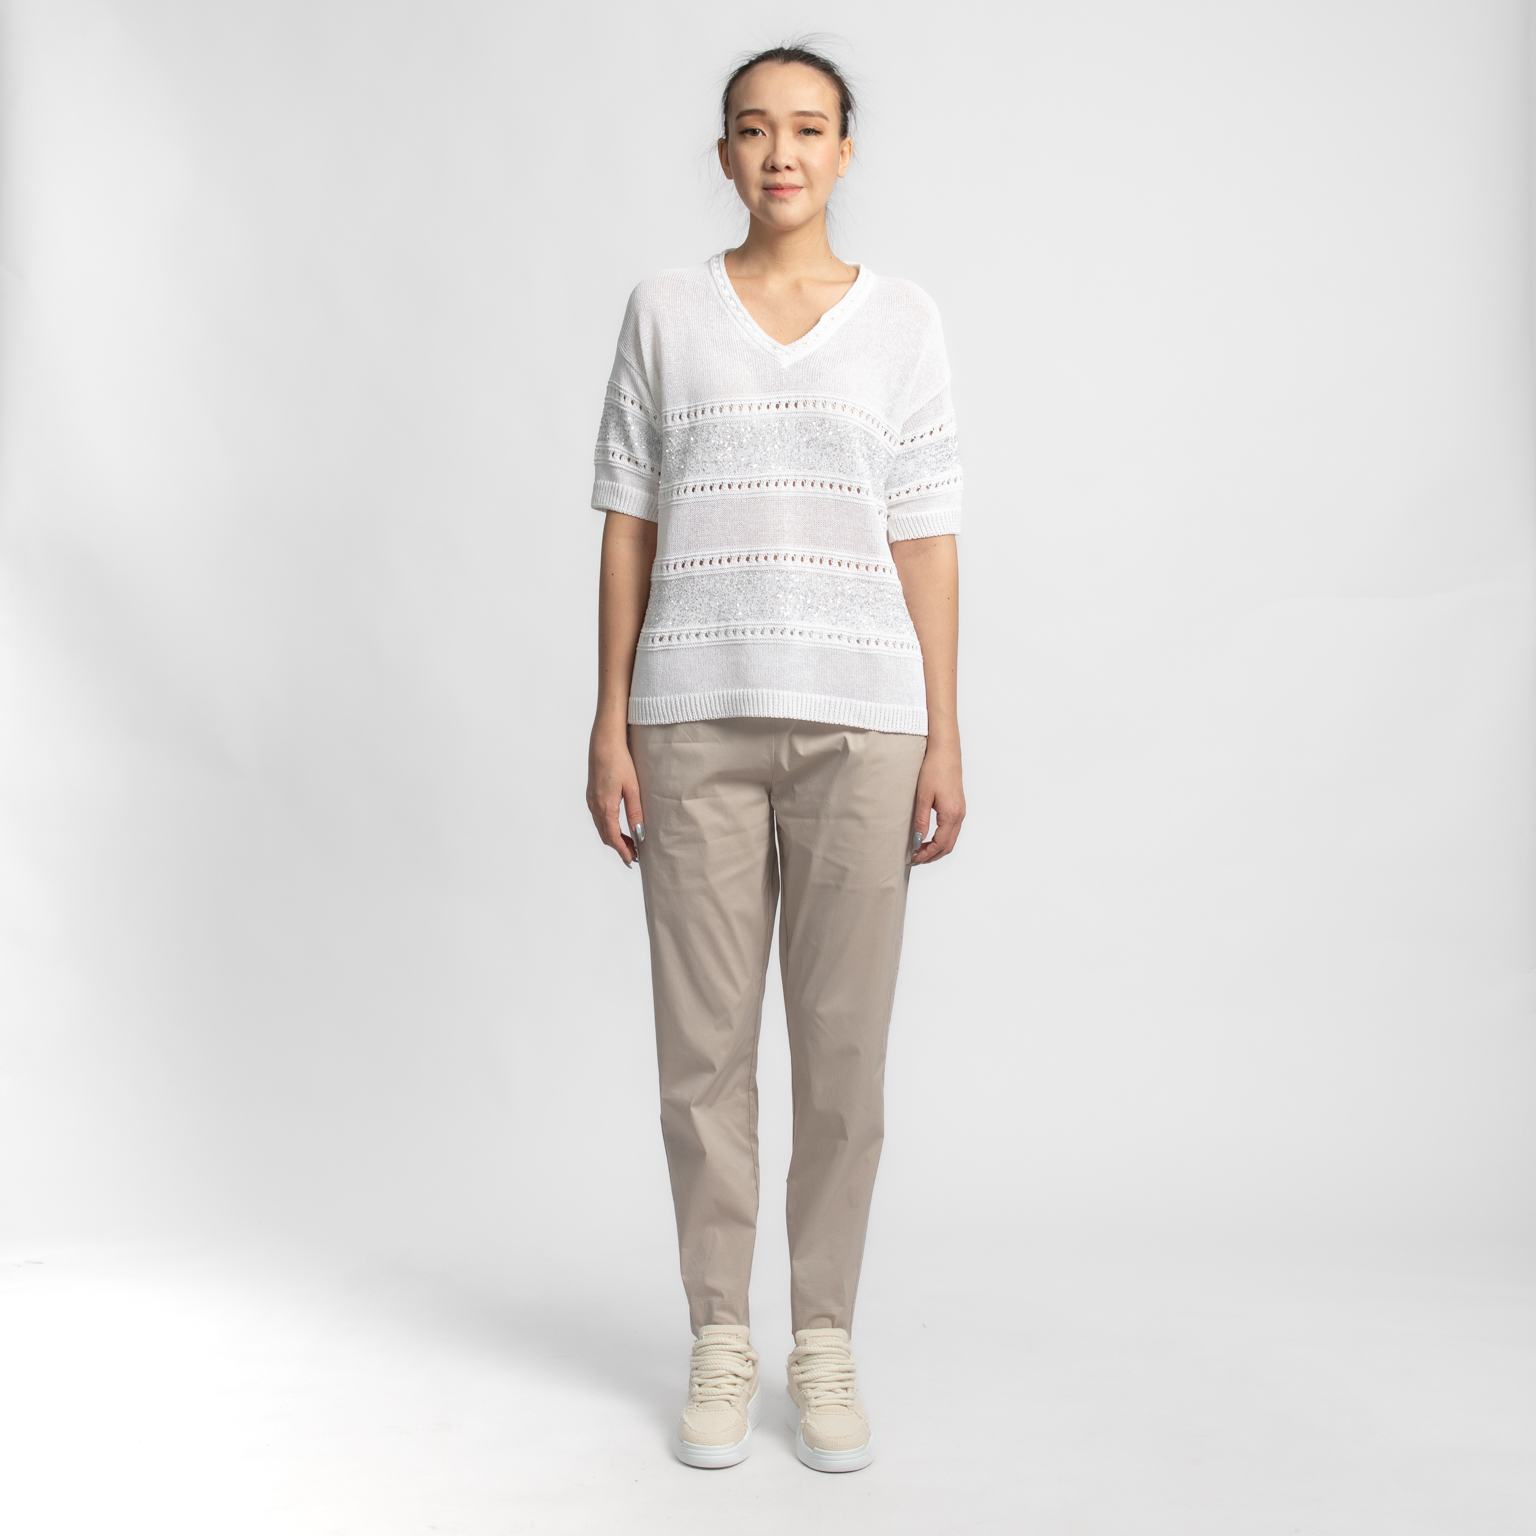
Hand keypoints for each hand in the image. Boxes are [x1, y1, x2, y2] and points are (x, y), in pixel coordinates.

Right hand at [587, 720, 642, 867]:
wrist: (604, 742)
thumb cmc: (619, 761)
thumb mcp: (632, 788)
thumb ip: (635, 812)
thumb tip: (639, 834)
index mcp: (605, 806)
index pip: (613, 837)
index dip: (622, 851)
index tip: (632, 860)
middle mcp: (594, 806)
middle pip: (605, 835)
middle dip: (619, 847)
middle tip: (633, 855)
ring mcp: (591, 801)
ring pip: (601, 828)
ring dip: (613, 838)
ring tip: (629, 844)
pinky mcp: (591, 795)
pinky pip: (598, 818)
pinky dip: (608, 828)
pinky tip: (618, 827)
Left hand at [911, 736, 963, 864]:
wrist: (946, 752)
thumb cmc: (934, 770)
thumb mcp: (923, 797)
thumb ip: (921, 821)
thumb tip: (918, 841)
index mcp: (951, 814)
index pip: (940, 844)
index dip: (926, 854)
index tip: (913, 858)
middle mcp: (959, 815)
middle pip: (948, 846)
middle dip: (932, 856)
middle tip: (915, 859)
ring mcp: (961, 812)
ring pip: (951, 840)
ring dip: (937, 849)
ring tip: (920, 851)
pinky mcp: (959, 807)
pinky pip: (952, 831)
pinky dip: (942, 840)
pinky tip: (929, 838)